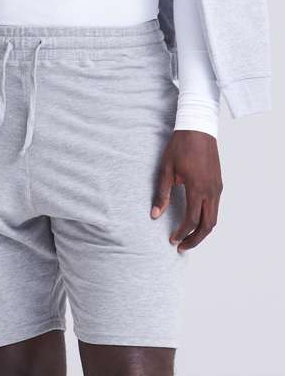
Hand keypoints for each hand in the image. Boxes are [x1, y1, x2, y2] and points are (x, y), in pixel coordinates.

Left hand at [151, 130, 222, 251]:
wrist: (198, 128)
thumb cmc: (180, 147)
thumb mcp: (166, 170)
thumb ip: (162, 194)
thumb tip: (155, 215)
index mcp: (198, 188)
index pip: (192, 220)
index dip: (182, 233)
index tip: (172, 240)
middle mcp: (211, 190)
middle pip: (208, 225)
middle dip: (195, 239)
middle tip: (182, 247)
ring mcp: (217, 187)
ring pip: (214, 218)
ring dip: (202, 231)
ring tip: (188, 238)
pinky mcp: (219, 184)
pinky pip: (216, 208)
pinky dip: (207, 219)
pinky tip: (195, 221)